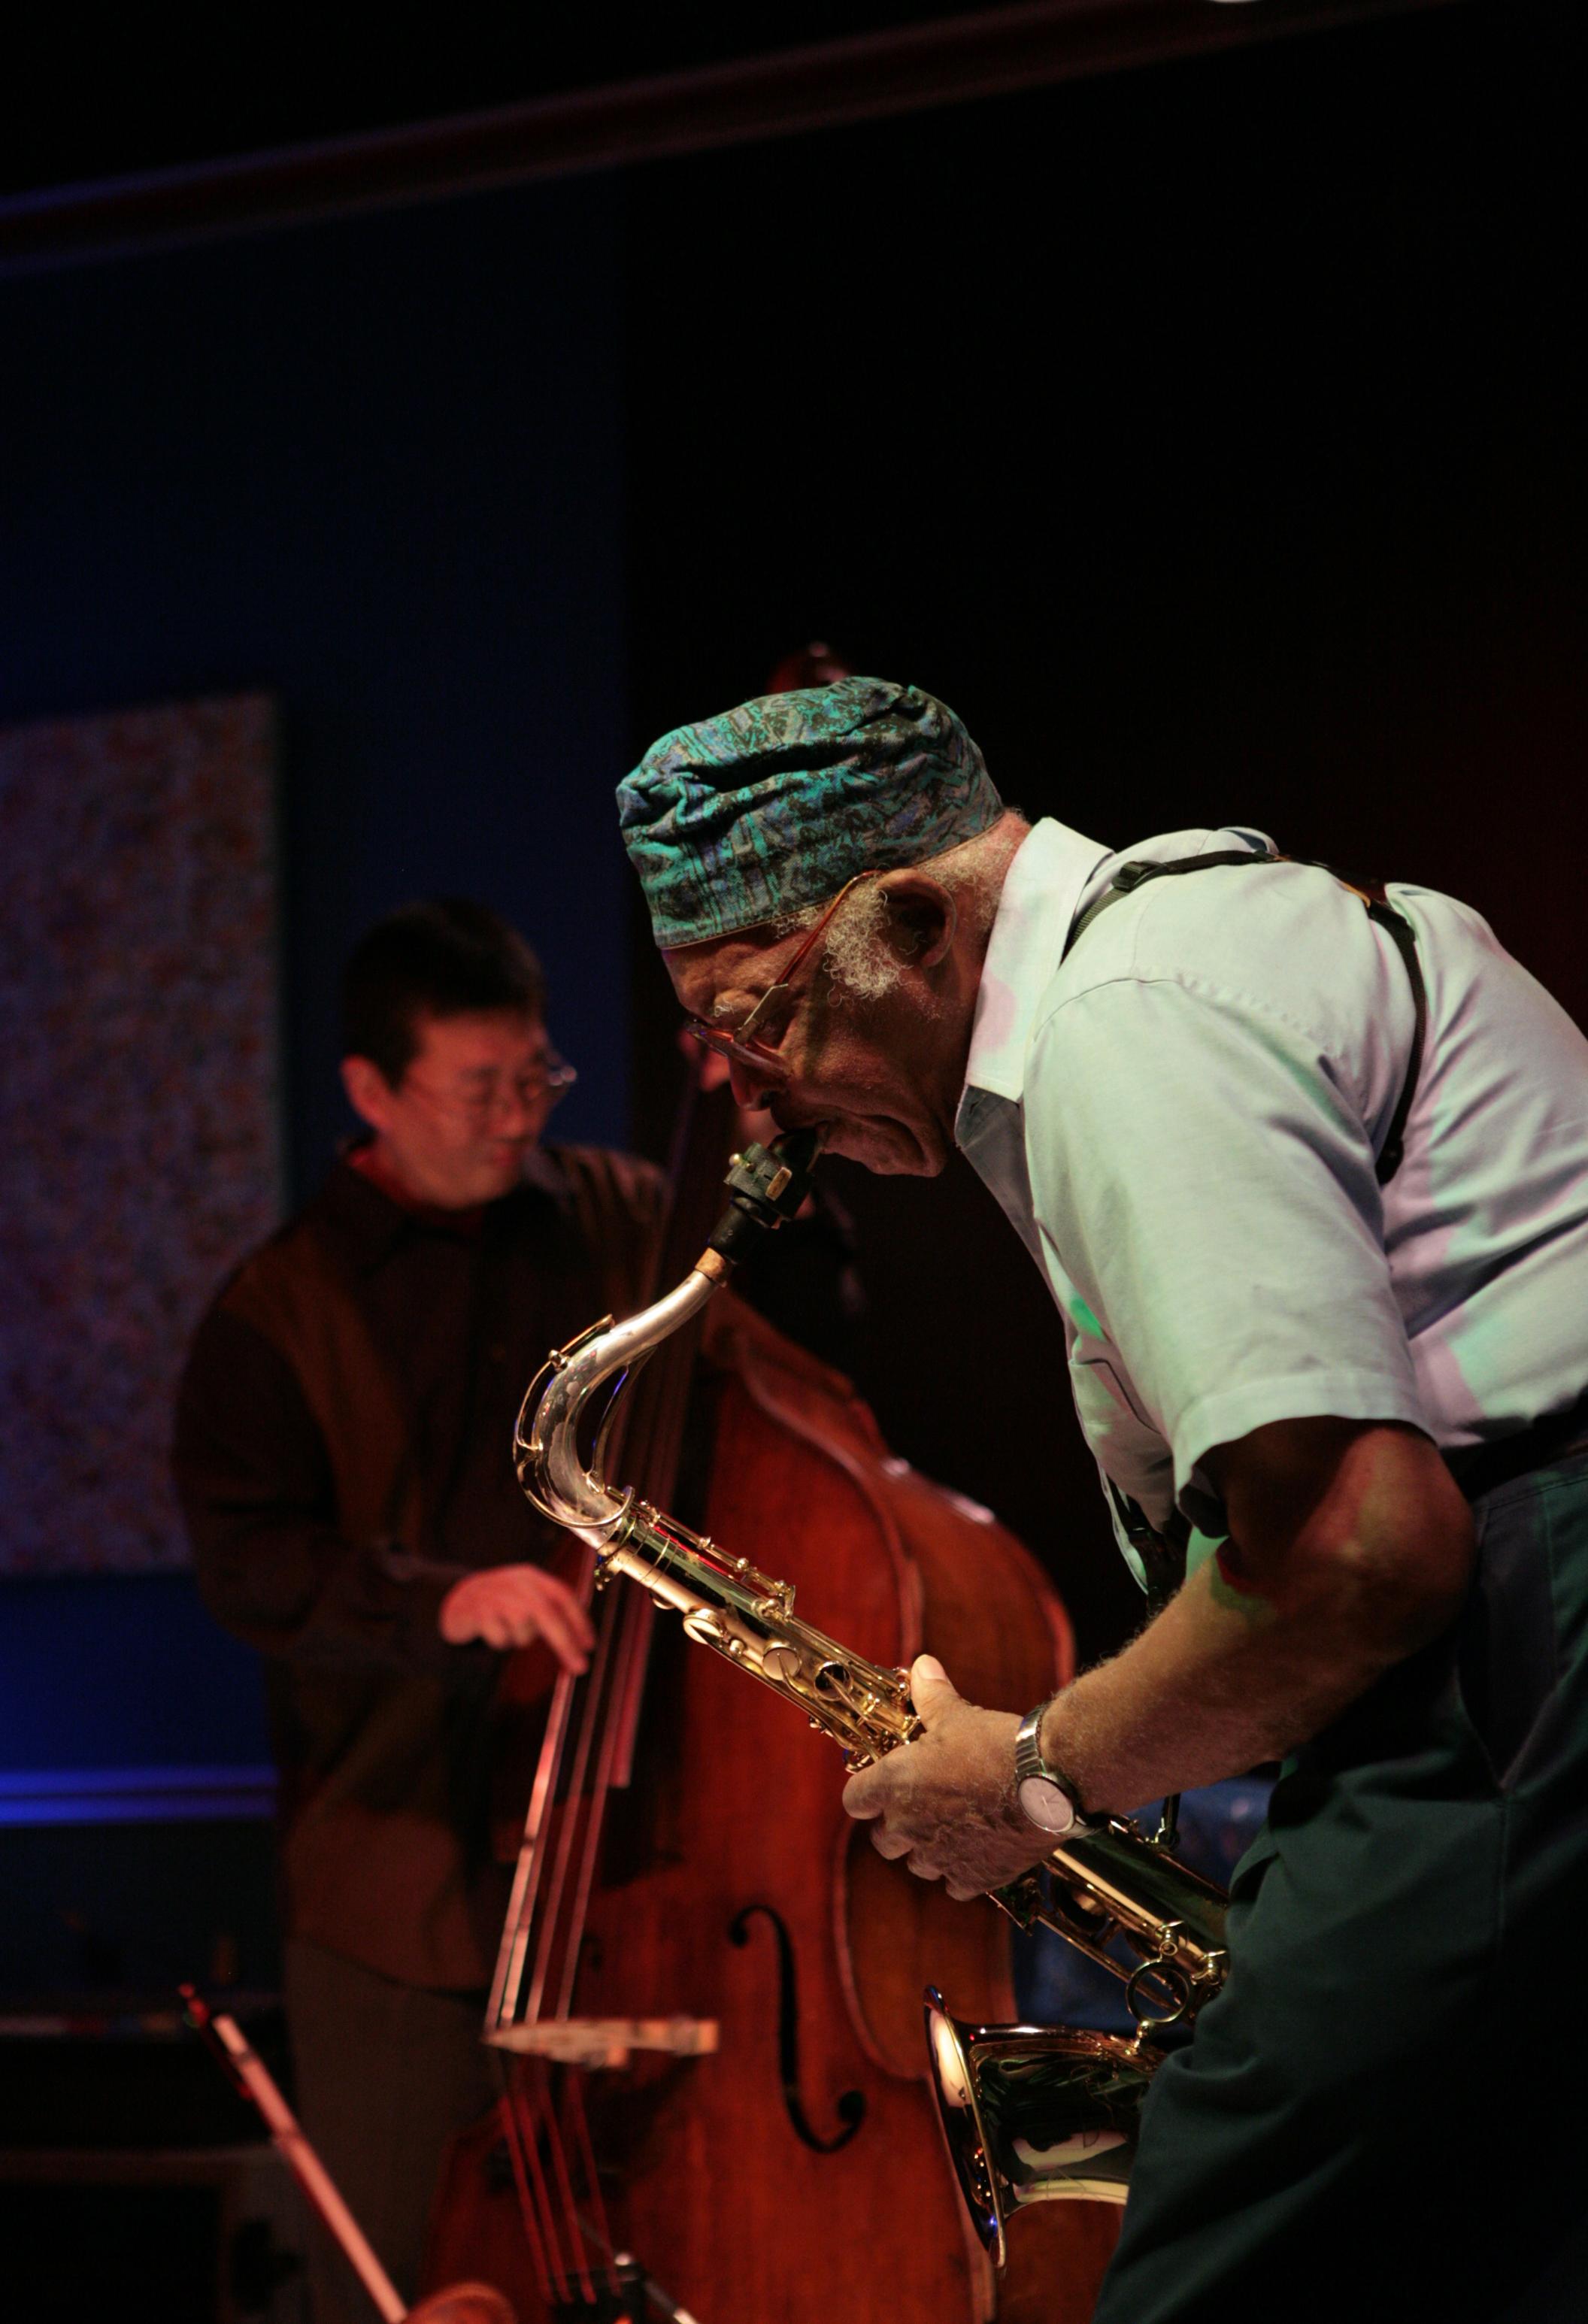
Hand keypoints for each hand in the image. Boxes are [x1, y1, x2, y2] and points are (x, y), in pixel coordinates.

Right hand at [439, 1564, 593, 1670]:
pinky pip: (500, 1639)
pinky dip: (499, 1642)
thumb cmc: (501, 1605)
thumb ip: (550, 1613)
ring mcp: (494, 1595)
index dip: (579, 1620)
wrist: (456, 1599)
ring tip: (508, 1631)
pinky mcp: (477, 1611)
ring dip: (520, 1639)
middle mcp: (515, 1583)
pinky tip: (490, 1632)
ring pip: (522, 1629)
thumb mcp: (526, 1599)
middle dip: (565, 1642)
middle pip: (546, 1613)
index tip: (590, 1646)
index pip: (562, 1595)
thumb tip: (581, 1644)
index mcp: (531, 1577)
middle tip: (580, 1667)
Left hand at [841, 1655, 1047, 1899]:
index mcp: (895, 1785)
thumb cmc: (995, 1745)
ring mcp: (940, 1857)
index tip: (877, 1785)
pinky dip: (961, 1871)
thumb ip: (931, 1696)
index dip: (864, 1792)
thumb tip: (922, 1665)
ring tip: (950, 1826)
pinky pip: (953, 1885)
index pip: (854, 1799)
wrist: (1046, 1782)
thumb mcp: (957, 1714)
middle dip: (894, 1825)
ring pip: (918, 1864)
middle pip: (883, 1840)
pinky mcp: (974, 1878)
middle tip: (918, 1805)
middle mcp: (909, 1827)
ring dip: (927, 1850)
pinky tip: (977, 1850)